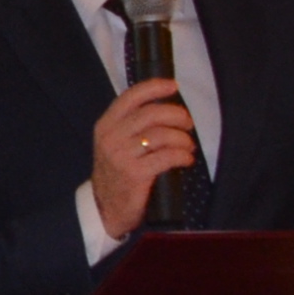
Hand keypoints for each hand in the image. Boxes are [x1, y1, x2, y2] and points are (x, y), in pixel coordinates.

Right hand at [90, 77, 200, 238]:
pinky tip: (186, 159)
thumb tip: (165, 107)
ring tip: (188, 146)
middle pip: (150, 114)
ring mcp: (122, 156)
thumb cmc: (116, 173)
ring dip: (182, 139)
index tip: (173, 86)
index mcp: (105, 125)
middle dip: (176, 115)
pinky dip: (182, 155)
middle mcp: (111, 137)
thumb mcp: (114, 144)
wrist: (105, 208)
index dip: (153, 88)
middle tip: (188, 123)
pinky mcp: (135, 174)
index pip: (130, 97)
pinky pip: (166, 157)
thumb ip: (131, 125)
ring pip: (162, 135)